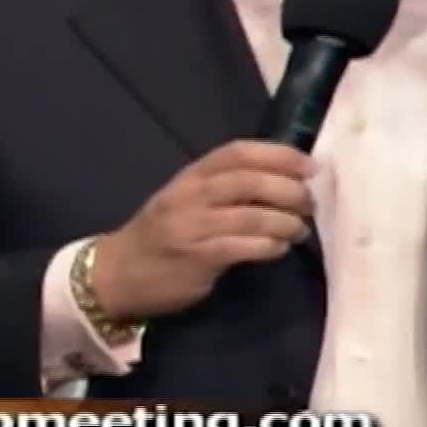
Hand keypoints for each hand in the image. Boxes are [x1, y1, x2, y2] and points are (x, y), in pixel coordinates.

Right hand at [90, 140, 316, 321]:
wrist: (117, 273)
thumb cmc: (160, 235)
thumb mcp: (185, 200)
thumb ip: (224, 189)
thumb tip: (281, 184)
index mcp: (191, 176)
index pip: (237, 153)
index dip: (277, 154)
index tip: (308, 165)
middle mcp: (190, 195)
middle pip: (248, 181)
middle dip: (287, 189)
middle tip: (309, 202)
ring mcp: (191, 227)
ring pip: (250, 215)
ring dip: (284, 221)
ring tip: (300, 229)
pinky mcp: (196, 258)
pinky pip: (242, 247)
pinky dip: (267, 246)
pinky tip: (279, 248)